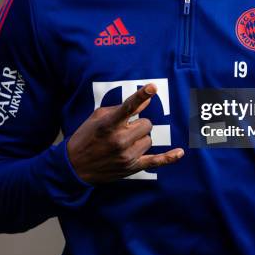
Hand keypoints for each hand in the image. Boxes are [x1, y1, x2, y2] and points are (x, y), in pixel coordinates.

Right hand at [66, 83, 183, 183]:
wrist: (75, 166)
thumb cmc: (86, 137)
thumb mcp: (99, 117)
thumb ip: (123, 108)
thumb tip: (146, 99)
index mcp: (109, 125)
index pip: (128, 107)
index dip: (141, 96)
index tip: (153, 87)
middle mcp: (119, 140)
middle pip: (146, 124)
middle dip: (138, 124)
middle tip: (125, 128)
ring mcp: (127, 155)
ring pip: (149, 139)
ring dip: (140, 138)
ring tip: (124, 142)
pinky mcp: (132, 167)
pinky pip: (155, 161)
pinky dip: (168, 158)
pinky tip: (180, 152)